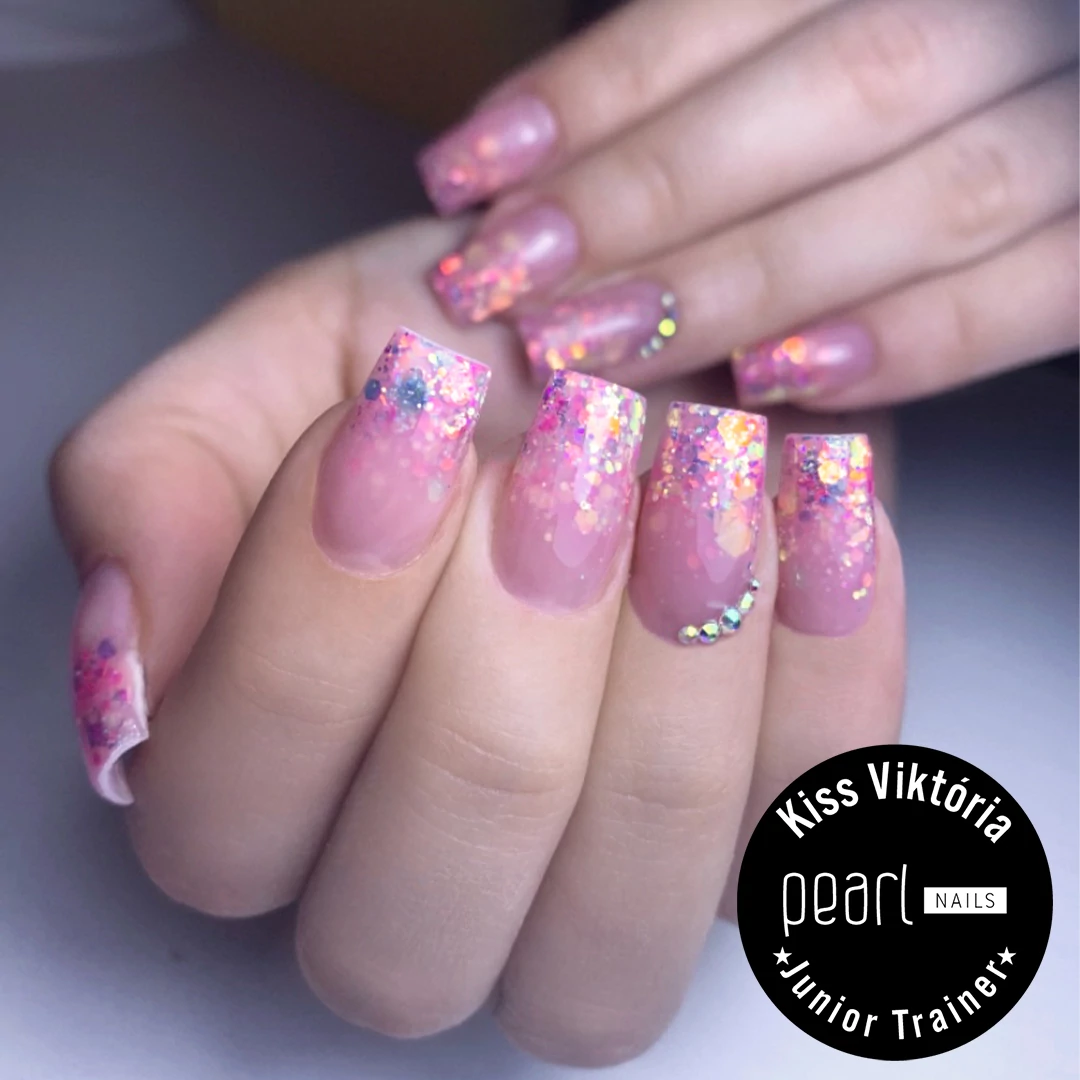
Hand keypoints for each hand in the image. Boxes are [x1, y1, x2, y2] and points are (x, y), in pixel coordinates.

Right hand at [53, 220, 903, 1063]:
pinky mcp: (761, 840)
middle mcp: (425, 881)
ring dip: (669, 680)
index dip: (310, 627)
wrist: (634, 339)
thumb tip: (134, 638)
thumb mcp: (277, 360)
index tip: (398, 425)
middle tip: (556, 469)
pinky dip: (827, 660)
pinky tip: (811, 506)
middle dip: (492, 682)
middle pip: (416, 920)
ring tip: (699, 470)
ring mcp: (602, 889)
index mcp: (265, 785)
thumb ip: (159, 479)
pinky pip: (803, 835)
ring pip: (612, 930)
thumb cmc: (454, 355)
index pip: (229, 817)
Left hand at [419, 0, 1077, 407]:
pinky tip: (783, 386)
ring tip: (593, 346)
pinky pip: (1043, 292)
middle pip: (842, 88)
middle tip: (506, 285)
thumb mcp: (801, 50)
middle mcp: (1018, 15)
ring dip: (751, 280)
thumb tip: (529, 165)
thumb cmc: (883, 105)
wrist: (1053, 120)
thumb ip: (718, 77)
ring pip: (937, 193)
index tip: (468, 174)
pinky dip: (919, 340)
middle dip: (655, 194)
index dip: (601, 90)